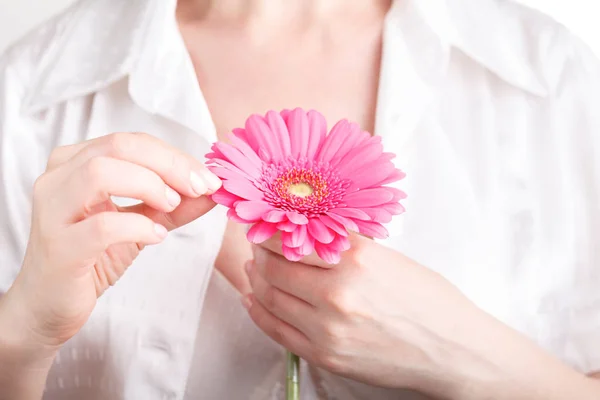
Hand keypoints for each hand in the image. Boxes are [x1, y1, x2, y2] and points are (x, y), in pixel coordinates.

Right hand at [5, 132, 220, 351]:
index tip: (207, 179)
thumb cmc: (92, 257)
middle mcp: (57, 179)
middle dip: (169, 165)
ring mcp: (53, 211)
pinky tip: (156, 236)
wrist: (49, 305)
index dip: (175, 156)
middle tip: (199, 187)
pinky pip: (102, 226)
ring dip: (149, 186)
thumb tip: (214, 191)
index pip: (130, 142)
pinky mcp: (59, 248)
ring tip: (172, 207)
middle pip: (118, 147)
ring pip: (100, 173)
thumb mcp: (140, 223)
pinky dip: (138, 226)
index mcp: (74, 163)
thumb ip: (175, 205)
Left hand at [243, 234, 492, 396]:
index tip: (262, 222)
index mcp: (356, 261)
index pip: (289, 238)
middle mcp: (336, 294)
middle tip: (259, 245)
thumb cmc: (428, 300)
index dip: (268, 229)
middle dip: (260, 252)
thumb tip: (306, 231)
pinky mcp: (325, 356)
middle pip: (273, 267)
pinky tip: (256, 299)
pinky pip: (276, 331)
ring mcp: (328, 329)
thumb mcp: (389, 258)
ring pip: (270, 297)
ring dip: (257, 279)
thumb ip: (345, 246)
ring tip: (256, 269)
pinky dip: (259, 311)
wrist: (452, 350)